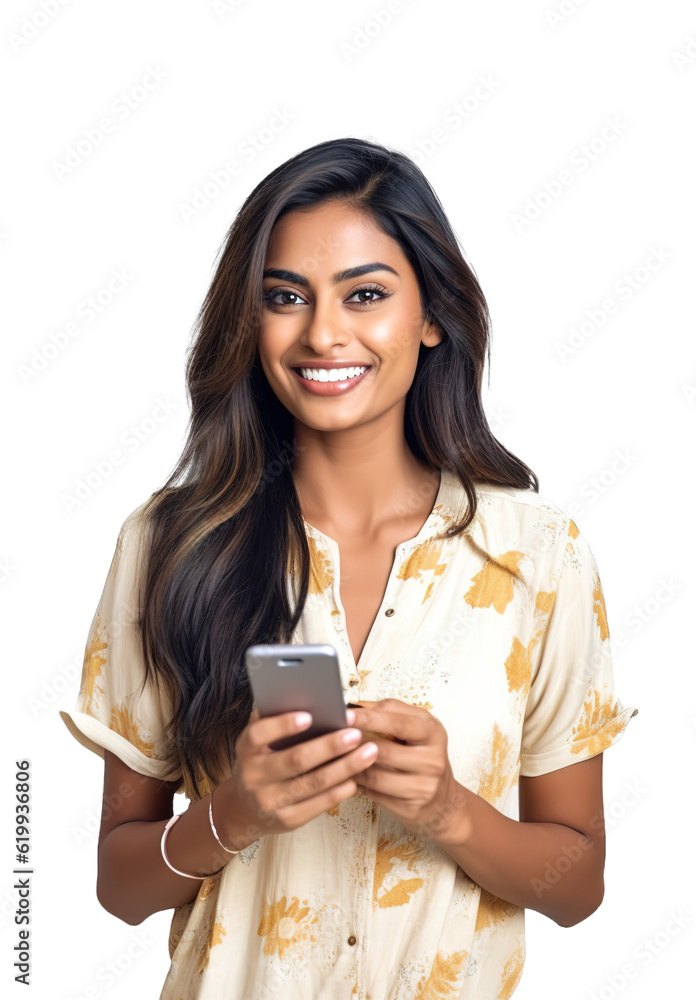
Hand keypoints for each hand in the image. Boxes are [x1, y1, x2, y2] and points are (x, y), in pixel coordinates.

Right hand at [215, 706, 378, 847]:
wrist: (246, 808)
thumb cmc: (263, 760)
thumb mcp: (260, 740)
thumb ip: (277, 719)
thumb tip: (311, 697)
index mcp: (247, 748)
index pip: (260, 733)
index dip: (283, 724)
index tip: (310, 715)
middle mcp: (254, 775)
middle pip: (296, 760)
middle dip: (329, 746)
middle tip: (355, 734)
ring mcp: (270, 801)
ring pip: (313, 783)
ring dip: (345, 767)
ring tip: (368, 752)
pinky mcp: (288, 820)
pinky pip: (319, 804)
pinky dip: (340, 789)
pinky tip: (357, 777)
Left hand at [349, 699, 461, 841]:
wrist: (442, 800)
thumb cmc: (421, 755)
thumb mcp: (416, 727)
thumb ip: (389, 711)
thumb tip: (355, 705)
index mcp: (433, 732)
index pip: (398, 722)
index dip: (369, 718)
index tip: (345, 715)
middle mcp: (433, 760)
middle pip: (383, 751)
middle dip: (354, 744)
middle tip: (332, 738)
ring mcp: (424, 787)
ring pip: (375, 775)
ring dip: (351, 766)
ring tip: (335, 757)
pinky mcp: (412, 808)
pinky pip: (375, 794)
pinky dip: (358, 783)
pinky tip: (347, 776)